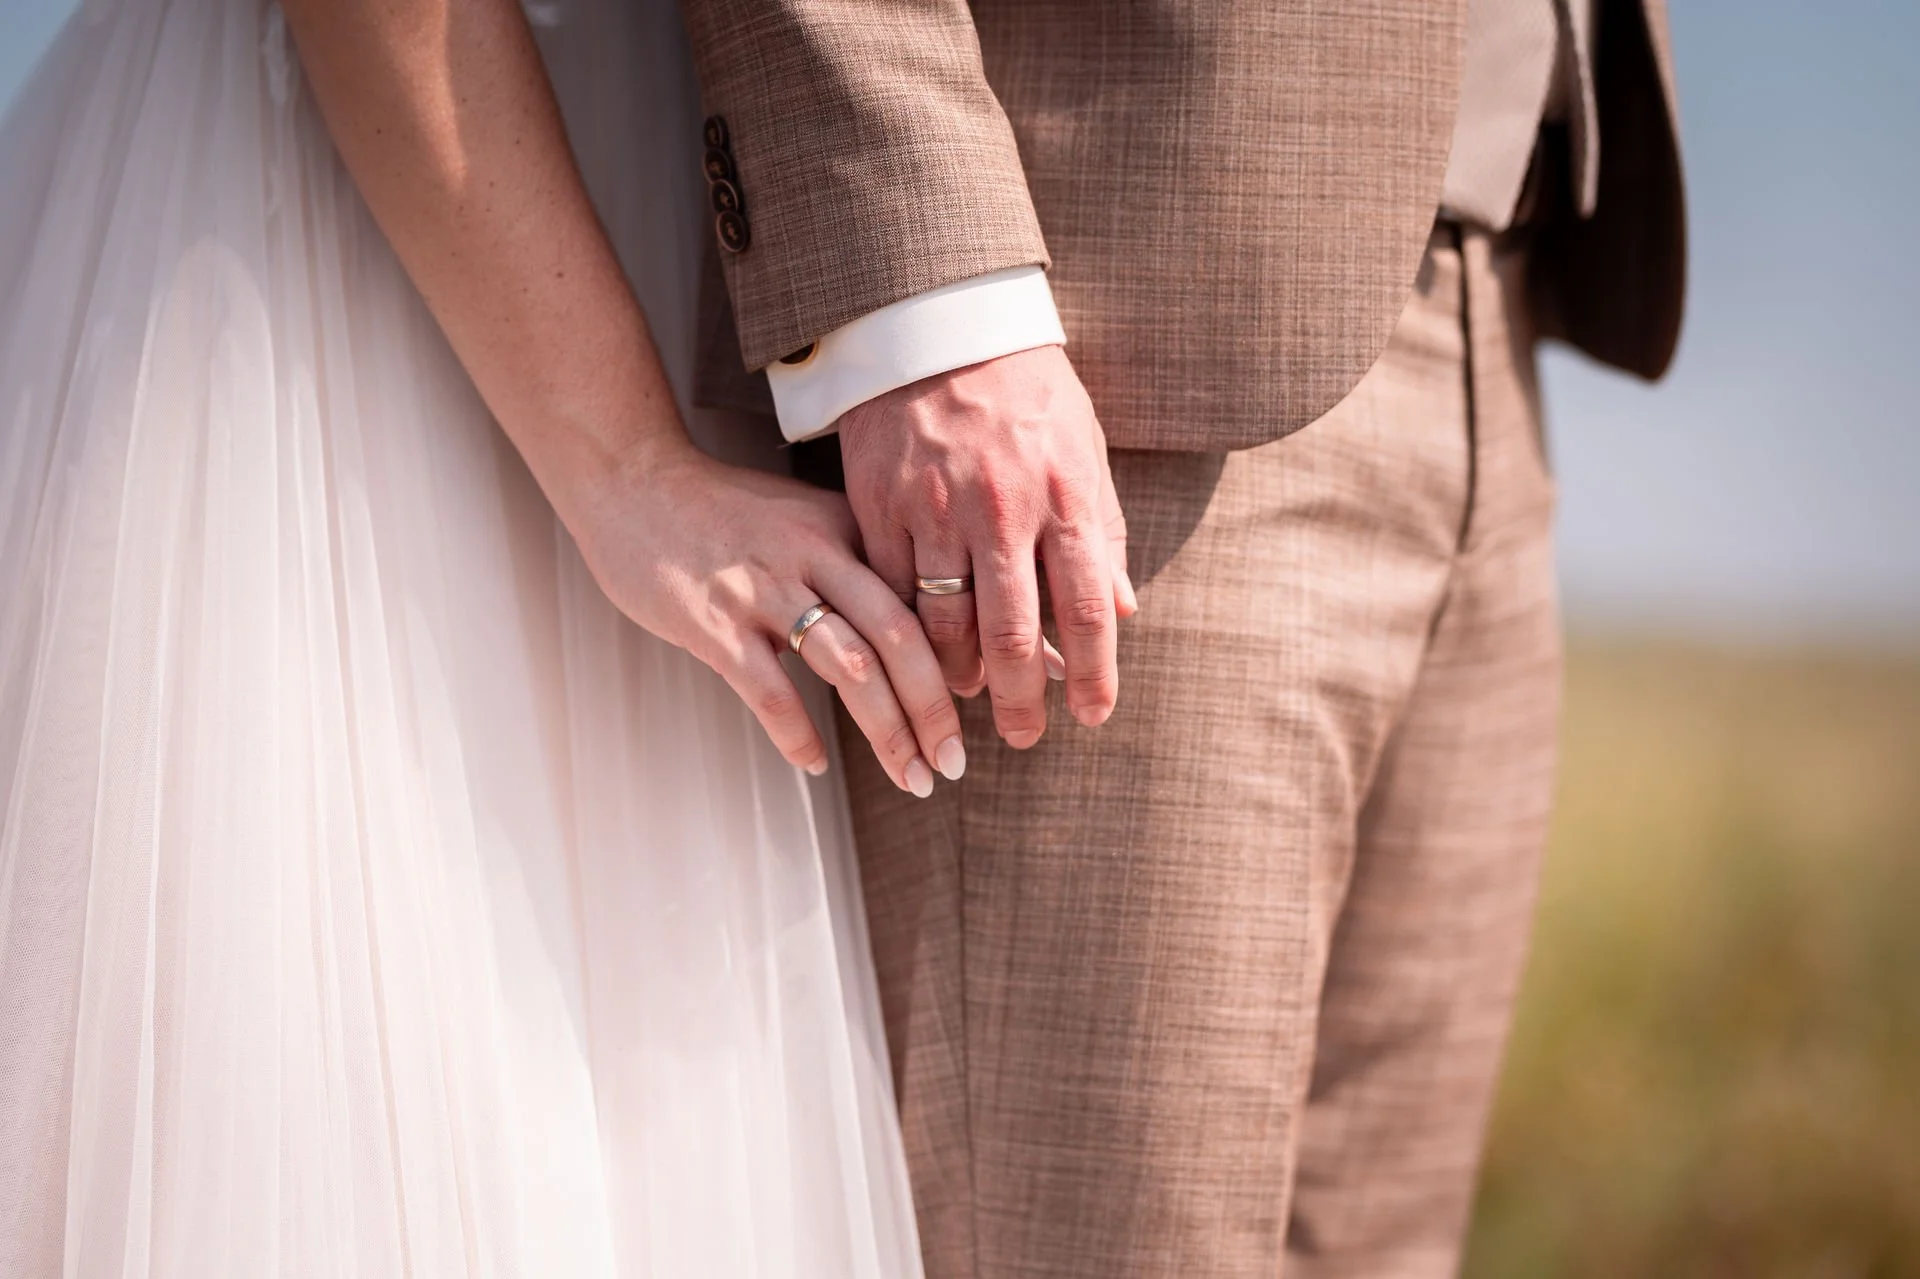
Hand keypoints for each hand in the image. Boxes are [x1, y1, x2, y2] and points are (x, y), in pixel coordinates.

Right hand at [560, 438, 965, 794]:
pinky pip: (769, 691)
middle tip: (955, 761)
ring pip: (848, 667)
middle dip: (936, 707)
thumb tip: (933, 615)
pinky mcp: (713, 622)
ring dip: (889, 731)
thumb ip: (863, 561)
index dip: (966, 650)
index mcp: (847, 528)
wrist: (634, 478)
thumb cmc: (728, 511)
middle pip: (899, 636)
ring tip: (914, 777)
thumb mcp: (809, 518)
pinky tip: (817, 763)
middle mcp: (815, 555)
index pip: (924, 594)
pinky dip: (799, 734)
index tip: (997, 698)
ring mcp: (763, 590)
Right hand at [837, 344, 1135, 748]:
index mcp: (1062, 495)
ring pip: (945, 623)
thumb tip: (1125, 612)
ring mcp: (933, 509)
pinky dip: (909, 629)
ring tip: (972, 694)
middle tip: (1023, 736)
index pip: (1087, 608)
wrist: (937, 326)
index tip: (1092, 716)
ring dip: (960, 673)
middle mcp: (1000, 508)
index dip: (1094, 674)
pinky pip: (894, 589)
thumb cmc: (1025, 391)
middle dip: (1022, 699)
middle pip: (1013, 633)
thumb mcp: (1084, 450)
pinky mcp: (879, 505)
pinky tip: (921, 648)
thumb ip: (1103, 532)